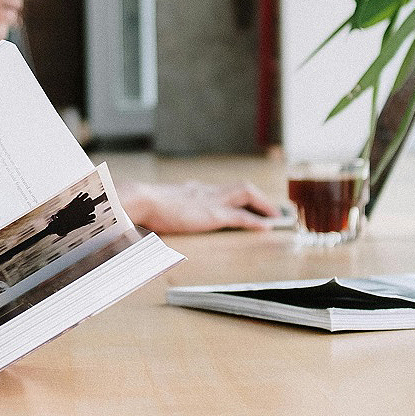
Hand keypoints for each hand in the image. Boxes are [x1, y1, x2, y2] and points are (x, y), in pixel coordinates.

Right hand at [120, 178, 280, 234]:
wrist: (140, 200)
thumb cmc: (141, 205)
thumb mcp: (154, 208)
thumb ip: (160, 214)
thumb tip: (150, 228)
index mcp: (190, 190)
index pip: (218, 189)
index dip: (233, 195)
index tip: (240, 201)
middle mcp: (204, 191)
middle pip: (239, 187)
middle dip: (257, 197)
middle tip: (268, 207)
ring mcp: (210, 201)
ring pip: (246, 194)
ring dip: (263, 204)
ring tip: (274, 216)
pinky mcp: (212, 215)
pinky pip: (241, 216)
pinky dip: (256, 221)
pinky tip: (267, 226)